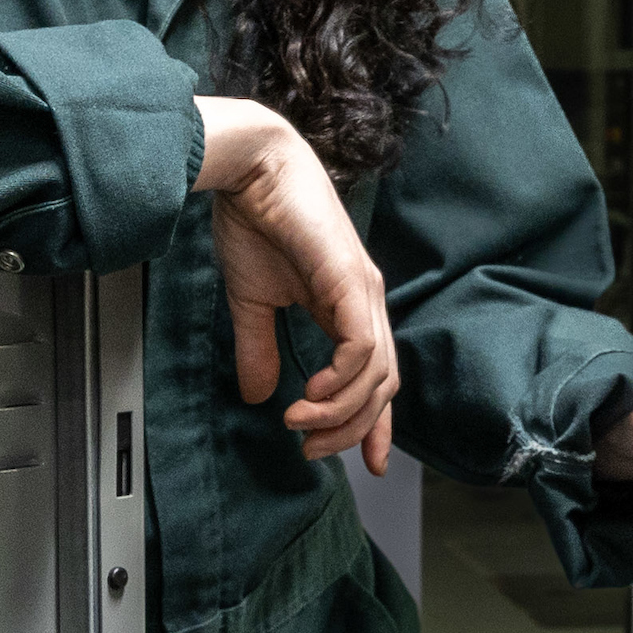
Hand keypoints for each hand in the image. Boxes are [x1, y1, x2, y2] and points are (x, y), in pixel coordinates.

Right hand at [194, 98, 396, 471]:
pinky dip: (342, 378)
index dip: (375, 425)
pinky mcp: (350, 280)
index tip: (369, 464)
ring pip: (375, 373)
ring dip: (339, 411)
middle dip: (351, 429)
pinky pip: (360, 346)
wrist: (250, 167)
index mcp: (349, 306)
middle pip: (382, 386)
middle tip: (312, 448)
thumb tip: (258, 395)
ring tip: (302, 423)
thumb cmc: (253, 219)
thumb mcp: (252, 300)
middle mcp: (365, 302)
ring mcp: (363, 291)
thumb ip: (260, 347)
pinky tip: (314, 391)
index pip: (376, 377)